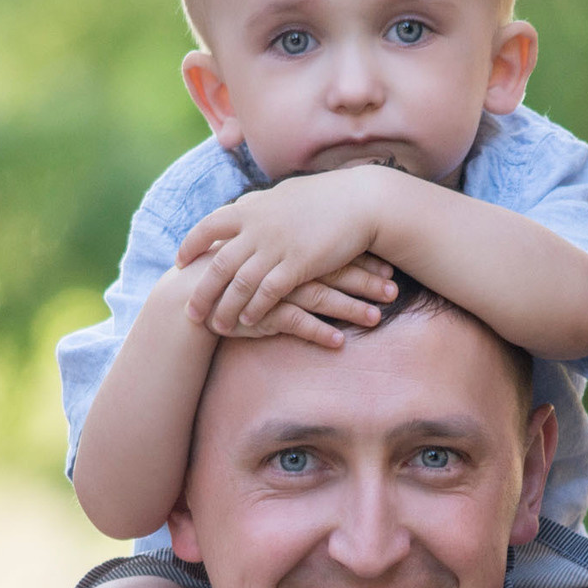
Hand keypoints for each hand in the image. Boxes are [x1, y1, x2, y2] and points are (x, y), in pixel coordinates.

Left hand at [174, 170, 395, 332]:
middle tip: (191, 312)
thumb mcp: (283, 194)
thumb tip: (241, 206)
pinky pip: (267, 293)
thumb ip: (258, 205)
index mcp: (250, 208)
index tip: (179, 262)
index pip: (208, 227)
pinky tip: (248, 322)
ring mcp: (276, 246)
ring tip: (217, 327)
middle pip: (217, 265)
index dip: (191, 246)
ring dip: (226, 308)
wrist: (360, 201)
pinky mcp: (297, 264)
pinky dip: (254, 309)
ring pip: (239, 284)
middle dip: (202, 291)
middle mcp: (257, 228)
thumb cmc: (326, 198)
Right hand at [193, 255, 399, 346]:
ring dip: (350, 309)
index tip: (389, 267)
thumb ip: (292, 247)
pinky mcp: (262, 314)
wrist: (193, 291)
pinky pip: (295, 324)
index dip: (363, 260)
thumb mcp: (264, 251)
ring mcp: (274, 289)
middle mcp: (285, 265)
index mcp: (289, 245)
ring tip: (376, 318)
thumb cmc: (233, 271)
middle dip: (366, 283)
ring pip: (319, 297)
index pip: (334, 250)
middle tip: (394, 291)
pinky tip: (339, 342)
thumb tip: (324, 244)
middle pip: (334, 271)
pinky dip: (318, 333)